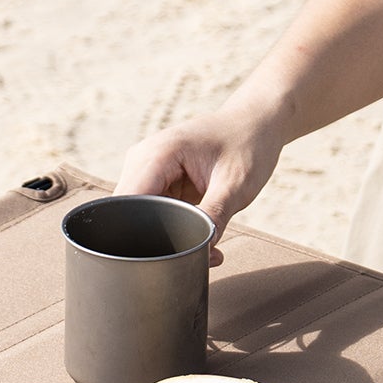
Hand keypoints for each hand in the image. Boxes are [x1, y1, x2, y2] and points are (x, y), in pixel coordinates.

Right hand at [116, 101, 286, 265]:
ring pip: (142, 219)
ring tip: (209, 244)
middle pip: (129, 216)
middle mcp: (143, 160)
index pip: (126, 206)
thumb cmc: (247, 146)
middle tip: (202, 254)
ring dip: (169, 238)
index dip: (140, 236)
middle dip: (158, 243)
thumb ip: (213, 218)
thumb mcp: (235, 186)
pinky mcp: (157, 182)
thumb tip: (198, 254)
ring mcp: (147, 171)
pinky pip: (155, 214)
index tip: (171, 257)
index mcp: (157, 154)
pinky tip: (202, 233)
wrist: (255, 125)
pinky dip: (176, 229)